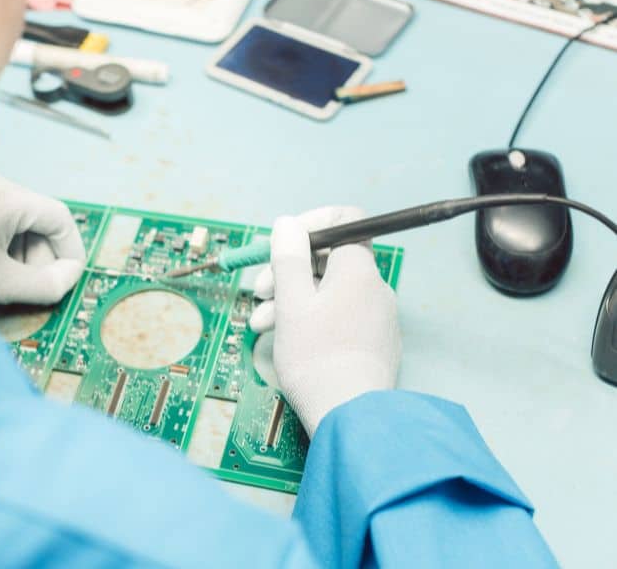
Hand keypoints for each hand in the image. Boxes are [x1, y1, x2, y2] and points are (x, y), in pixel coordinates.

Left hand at [0, 164, 84, 305]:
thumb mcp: (3, 285)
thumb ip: (48, 285)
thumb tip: (70, 276)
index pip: (58, 217)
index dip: (70, 249)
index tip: (69, 275)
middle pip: (37, 215)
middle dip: (40, 253)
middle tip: (32, 283)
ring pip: (18, 214)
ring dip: (21, 247)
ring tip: (5, 275)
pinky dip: (1, 236)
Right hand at [249, 208, 400, 434]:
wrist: (350, 415)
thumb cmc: (318, 357)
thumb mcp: (292, 302)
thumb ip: (288, 257)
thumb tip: (288, 224)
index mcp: (358, 269)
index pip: (344, 222)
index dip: (310, 225)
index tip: (283, 242)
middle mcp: (374, 288)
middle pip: (328, 261)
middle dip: (288, 270)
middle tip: (261, 290)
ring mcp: (376, 317)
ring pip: (327, 292)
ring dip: (290, 300)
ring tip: (261, 324)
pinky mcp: (372, 343)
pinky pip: (338, 317)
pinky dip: (310, 320)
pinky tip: (284, 340)